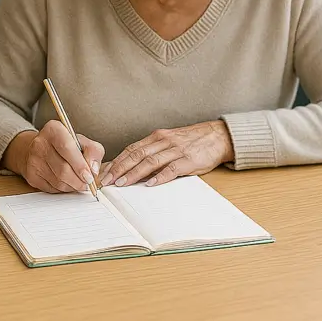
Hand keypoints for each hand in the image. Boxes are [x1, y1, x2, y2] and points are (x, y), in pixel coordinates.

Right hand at [11, 120, 104, 193]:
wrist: (40, 149)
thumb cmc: (64, 145)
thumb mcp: (82, 141)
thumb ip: (93, 151)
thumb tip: (93, 169)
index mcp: (53, 130)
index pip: (67, 148)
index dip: (80, 165)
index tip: (89, 176)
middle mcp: (40, 144)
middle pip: (63, 169)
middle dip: (79, 180)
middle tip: (88, 183)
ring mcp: (33, 161)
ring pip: (58, 181)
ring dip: (73, 186)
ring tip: (79, 183)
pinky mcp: (31, 176)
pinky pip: (52, 188)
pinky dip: (64, 189)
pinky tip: (68, 183)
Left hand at [100, 121, 234, 187]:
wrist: (217, 136)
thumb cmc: (191, 141)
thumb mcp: (169, 142)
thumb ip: (152, 153)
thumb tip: (131, 168)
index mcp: (156, 137)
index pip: (131, 149)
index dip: (116, 161)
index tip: (104, 172)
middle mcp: (163, 141)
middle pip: (136, 155)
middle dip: (119, 168)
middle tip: (107, 180)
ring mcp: (176, 150)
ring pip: (150, 162)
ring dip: (134, 173)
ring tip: (122, 183)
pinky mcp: (188, 160)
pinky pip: (172, 168)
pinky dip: (160, 177)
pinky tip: (150, 184)